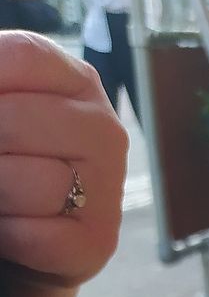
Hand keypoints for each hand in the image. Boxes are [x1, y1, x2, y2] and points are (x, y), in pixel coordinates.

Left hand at [0, 32, 127, 289]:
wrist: (27, 236)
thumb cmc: (10, 159)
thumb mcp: (5, 107)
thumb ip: (1, 92)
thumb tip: (0, 120)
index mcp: (76, 82)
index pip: (21, 57)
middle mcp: (104, 129)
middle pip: (11, 123)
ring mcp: (108, 185)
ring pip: (20, 182)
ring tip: (2, 197)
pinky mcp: (99, 239)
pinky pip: (32, 236)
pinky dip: (8, 236)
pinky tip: (13, 230)